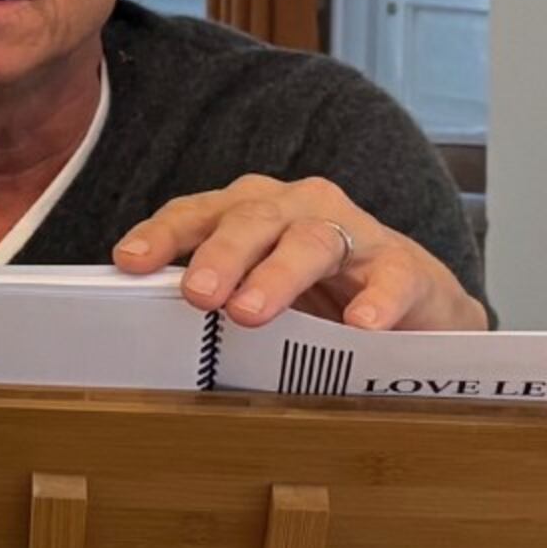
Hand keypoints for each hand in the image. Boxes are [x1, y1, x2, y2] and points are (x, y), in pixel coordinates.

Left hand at [113, 174, 486, 332]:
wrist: (416, 309)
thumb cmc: (322, 297)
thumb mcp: (259, 295)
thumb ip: (215, 302)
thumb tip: (144, 338)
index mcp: (253, 214)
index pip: (199, 214)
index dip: (164, 234)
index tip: (130, 262)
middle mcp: (299, 209)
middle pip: (251, 220)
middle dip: (220, 255)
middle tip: (197, 295)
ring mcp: (356, 233)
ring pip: (311, 241)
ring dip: (278, 275)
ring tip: (251, 313)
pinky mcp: (406, 267)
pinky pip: (391, 277)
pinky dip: (376, 300)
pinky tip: (361, 326)